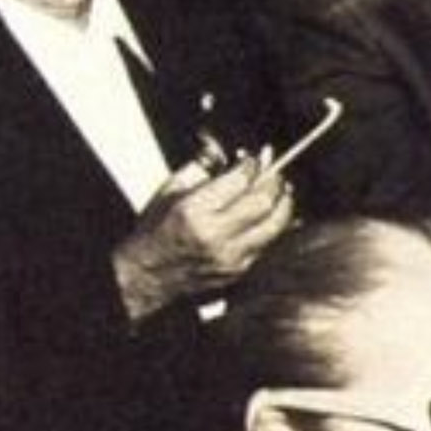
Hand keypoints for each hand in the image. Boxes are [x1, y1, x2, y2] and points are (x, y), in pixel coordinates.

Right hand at [112, 151, 293, 320]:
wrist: (147, 275)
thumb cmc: (156, 230)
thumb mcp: (170, 189)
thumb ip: (204, 166)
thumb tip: (236, 155)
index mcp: (194, 212)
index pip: (239, 181)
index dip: (253, 164)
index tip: (256, 157)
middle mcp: (215, 236)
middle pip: (262, 202)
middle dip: (273, 180)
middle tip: (273, 169)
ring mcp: (230, 257)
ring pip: (274, 225)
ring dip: (282, 202)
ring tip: (280, 189)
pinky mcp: (239, 270)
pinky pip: (269, 243)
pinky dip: (275, 224)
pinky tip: (274, 212)